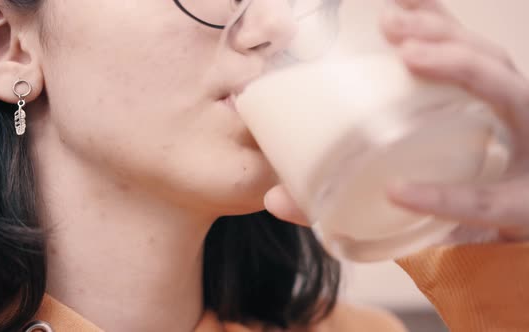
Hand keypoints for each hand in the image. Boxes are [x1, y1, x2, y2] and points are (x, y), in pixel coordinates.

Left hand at [265, 0, 528, 241]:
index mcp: (478, 111)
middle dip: (443, 34)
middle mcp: (508, 123)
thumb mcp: (401, 188)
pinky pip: (487, 201)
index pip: (460, 54)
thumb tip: (273, 198)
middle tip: (391, 24)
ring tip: (411, 55)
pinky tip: (402, 192)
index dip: (435, 19)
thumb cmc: (449, 210)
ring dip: (462, 66)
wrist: (499, 257)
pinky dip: (445, 195)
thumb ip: (339, 192)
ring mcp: (525, 159)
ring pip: (510, 94)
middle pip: (488, 61)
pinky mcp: (523, 211)